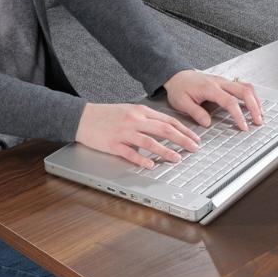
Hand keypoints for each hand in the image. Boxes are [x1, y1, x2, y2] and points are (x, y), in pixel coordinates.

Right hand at [75, 103, 199, 168]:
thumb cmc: (106, 115)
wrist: (82, 117)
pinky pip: (130, 153)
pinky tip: (151, 165)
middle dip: (182, 140)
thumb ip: (147, 119)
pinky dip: (142, 159)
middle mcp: (134, 120)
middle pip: (164, 130)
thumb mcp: (129, 111)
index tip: (195, 138)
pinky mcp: (113, 144)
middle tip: (194, 148)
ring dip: (166, 151)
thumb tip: (166, 129)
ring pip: (150, 142)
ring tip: (177, 159)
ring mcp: (124, 132)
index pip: (168, 120)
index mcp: (140, 111)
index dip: (184, 130)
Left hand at [163, 70, 262, 130]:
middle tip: (258, 122)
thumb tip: (208, 123)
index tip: (243, 126)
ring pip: (247, 87)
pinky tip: (254, 106)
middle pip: (244, 91)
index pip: (230, 101)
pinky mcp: (226, 83)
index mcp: (210, 87)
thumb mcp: (182, 103)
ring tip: (260, 115)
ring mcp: (224, 81)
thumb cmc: (179, 88)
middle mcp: (220, 82)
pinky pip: (243, 86)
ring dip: (256, 101)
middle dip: (254, 107)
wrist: (177, 75)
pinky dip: (252, 96)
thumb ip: (196, 112)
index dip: (239, 115)